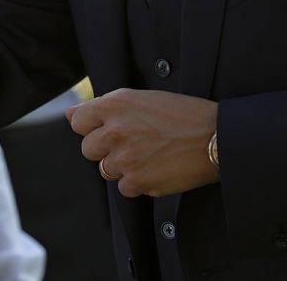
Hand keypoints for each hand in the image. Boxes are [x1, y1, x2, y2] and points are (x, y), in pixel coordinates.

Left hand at [66, 88, 218, 197]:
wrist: (216, 137)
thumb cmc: (183, 114)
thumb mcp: (142, 98)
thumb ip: (105, 107)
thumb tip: (70, 114)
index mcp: (115, 104)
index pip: (78, 121)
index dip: (92, 127)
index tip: (106, 129)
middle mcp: (115, 130)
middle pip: (88, 149)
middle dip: (105, 149)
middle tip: (132, 143)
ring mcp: (125, 158)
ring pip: (105, 170)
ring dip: (122, 166)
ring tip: (148, 154)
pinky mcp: (137, 181)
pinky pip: (124, 187)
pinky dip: (137, 182)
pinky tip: (156, 168)